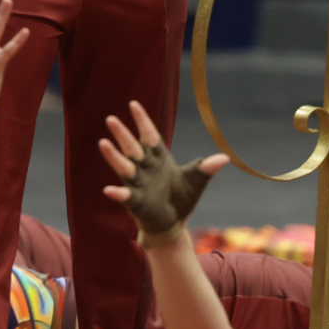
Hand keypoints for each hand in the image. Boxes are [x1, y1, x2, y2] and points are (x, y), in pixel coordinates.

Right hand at [99, 100, 223, 241]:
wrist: (174, 224)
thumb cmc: (181, 198)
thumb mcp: (196, 181)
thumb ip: (206, 168)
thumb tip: (225, 158)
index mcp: (158, 159)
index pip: (149, 136)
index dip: (142, 121)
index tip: (133, 104)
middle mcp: (144, 169)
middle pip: (132, 148)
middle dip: (122, 134)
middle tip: (111, 119)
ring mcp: (138, 185)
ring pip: (124, 168)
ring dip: (114, 156)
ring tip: (103, 143)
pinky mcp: (136, 202)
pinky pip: (126, 196)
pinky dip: (118, 193)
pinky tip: (109, 190)